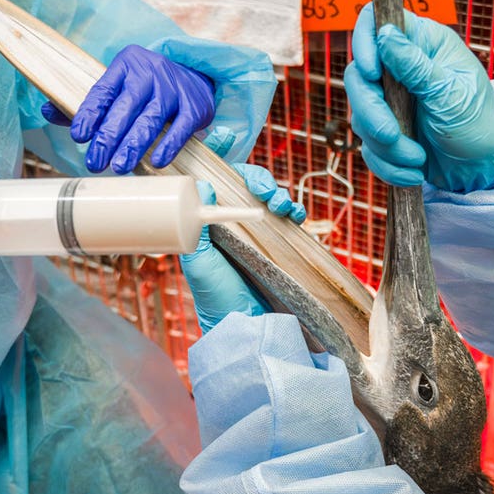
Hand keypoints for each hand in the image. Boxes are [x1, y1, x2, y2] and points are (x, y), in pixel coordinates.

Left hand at [41, 44, 214, 173]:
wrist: (193, 72)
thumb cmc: (145, 86)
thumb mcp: (117, 85)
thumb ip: (85, 102)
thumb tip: (47, 110)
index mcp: (125, 66)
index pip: (103, 90)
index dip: (89, 113)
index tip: (79, 135)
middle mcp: (149, 74)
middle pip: (125, 108)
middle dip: (108, 137)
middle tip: (95, 162)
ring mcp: (173, 90)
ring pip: (150, 121)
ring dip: (134, 146)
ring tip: (119, 167)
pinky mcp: (194, 106)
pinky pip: (179, 129)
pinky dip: (168, 146)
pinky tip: (156, 163)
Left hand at [182, 165, 303, 332]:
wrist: (247, 326)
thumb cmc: (217, 298)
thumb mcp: (200, 263)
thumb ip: (197, 230)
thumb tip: (204, 187)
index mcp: (213, 226)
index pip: (223, 186)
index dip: (233, 172)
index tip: (239, 167)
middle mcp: (235, 227)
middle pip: (250, 188)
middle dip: (261, 182)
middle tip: (266, 193)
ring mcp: (259, 236)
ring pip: (271, 200)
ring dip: (280, 194)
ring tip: (282, 206)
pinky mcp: (279, 247)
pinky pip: (289, 220)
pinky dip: (295, 211)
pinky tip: (296, 215)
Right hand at [344, 3, 493, 192]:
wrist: (485, 167)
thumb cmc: (479, 121)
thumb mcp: (450, 92)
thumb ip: (415, 66)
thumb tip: (385, 34)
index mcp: (422, 44)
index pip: (378, 24)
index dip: (364, 42)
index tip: (370, 72)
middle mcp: (400, 67)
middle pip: (358, 78)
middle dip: (372, 112)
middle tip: (391, 136)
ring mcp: (389, 100)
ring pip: (360, 115)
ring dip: (385, 144)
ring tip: (417, 158)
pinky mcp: (384, 129)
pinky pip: (366, 145)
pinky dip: (386, 163)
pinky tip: (412, 173)